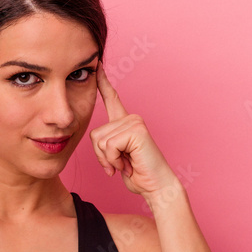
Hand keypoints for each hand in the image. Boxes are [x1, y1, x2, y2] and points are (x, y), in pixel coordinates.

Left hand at [90, 60, 176, 196]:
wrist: (156, 186)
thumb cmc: (137, 174)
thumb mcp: (115, 157)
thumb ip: (106, 145)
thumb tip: (96, 138)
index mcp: (125, 123)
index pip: (112, 99)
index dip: (103, 83)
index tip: (97, 65)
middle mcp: (130, 118)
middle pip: (94, 133)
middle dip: (102, 156)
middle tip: (120, 163)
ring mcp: (134, 122)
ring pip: (100, 141)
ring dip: (109, 160)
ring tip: (126, 163)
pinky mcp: (136, 130)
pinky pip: (109, 146)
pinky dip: (114, 160)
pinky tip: (128, 165)